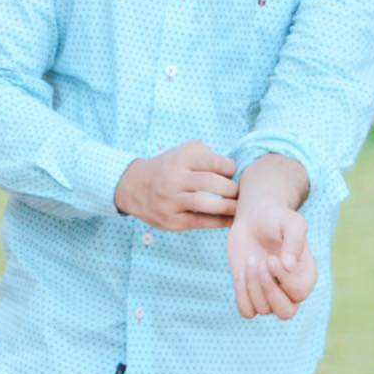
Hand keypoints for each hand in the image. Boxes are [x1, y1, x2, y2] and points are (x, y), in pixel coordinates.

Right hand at [114, 139, 238, 230]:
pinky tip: (231, 219)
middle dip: (232, 189)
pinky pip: (201, 222)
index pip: (214, 162)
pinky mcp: (172, 221)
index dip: (230, 168)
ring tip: (238, 206)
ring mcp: (172, 201)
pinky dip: (220, 221)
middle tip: (239, 191)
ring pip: (207, 204)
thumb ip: (208, 156)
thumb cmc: (169, 167)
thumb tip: (234, 173)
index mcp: (180, 159)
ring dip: (229, 207)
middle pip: (212, 184)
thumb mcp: (184, 152)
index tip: (233, 172)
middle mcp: (175, 179)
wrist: (134, 186)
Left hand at [227, 202, 317, 318]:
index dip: (283, 279)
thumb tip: (289, 266)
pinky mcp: (251, 293)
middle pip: (286, 313)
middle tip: (261, 263)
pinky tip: (242, 272)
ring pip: (263, 309)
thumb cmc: (277, 219)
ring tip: (251, 260)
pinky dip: (241, 294)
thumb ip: (295, 241)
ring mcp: (270, 294)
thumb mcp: (291, 222)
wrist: (255, 218)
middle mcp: (290, 290)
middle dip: (269, 289)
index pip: (299, 292)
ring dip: (252, 285)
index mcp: (306, 275)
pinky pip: (247, 311)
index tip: (271, 258)